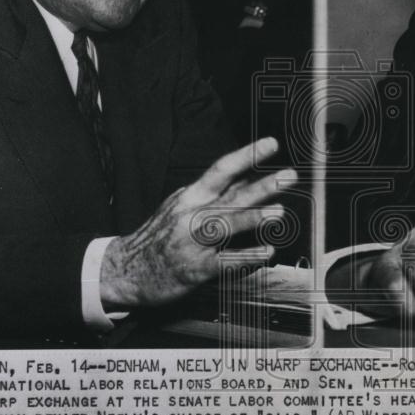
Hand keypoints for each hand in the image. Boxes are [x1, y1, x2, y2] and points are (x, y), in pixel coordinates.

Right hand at [99, 137, 295, 309]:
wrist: (125, 270)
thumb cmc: (160, 235)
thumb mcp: (182, 206)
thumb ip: (215, 195)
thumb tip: (249, 179)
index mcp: (190, 196)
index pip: (221, 169)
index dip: (247, 155)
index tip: (271, 144)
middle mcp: (191, 214)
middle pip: (230, 196)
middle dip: (262, 185)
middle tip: (289, 176)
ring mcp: (192, 242)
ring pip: (225, 225)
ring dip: (254, 217)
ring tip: (279, 212)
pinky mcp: (194, 269)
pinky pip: (224, 262)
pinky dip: (246, 256)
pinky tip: (267, 252)